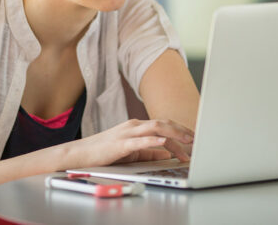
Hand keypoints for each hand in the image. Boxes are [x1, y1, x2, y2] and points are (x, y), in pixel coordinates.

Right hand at [64, 119, 194, 168]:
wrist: (80, 154)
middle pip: (163, 124)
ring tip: (187, 141)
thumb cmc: (104, 153)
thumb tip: (168, 154)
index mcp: (137, 127)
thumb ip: (149, 152)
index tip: (195, 138)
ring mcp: (126, 133)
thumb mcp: (131, 151)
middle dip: (182, 131)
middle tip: (197, 139)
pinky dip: (152, 140)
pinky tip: (162, 143)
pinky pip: (138, 141)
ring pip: (155, 128)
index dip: (181, 130)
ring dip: (173, 135)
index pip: (164, 125)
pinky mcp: (119, 144)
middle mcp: (134, 126)